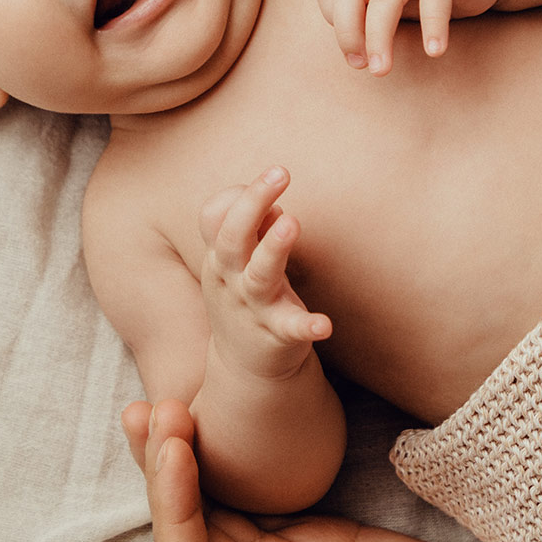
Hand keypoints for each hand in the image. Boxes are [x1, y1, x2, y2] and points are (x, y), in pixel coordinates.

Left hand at [128, 400, 541, 541]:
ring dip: (195, 458)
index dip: (173, 506)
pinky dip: (244, 459)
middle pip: (195, 530)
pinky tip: (226, 420)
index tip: (174, 443)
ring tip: (171, 399)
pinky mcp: (326, 541)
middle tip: (152, 405)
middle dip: (167, 470)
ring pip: (225, 507)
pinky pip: (269, 495)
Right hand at [198, 168, 330, 377]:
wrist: (244, 370)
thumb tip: (274, 206)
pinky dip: (307, 326)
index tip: (274, 176)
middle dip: (253, 202)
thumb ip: (254, 229)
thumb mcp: (240, 263)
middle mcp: (231, 279)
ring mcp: (254, 308)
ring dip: (272, 248)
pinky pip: (291, 329)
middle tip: (279, 172)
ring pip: (258, 275)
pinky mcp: (278, 336)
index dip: (241, 196)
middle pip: (232, 237)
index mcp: (222, 258)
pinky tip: (325, 324)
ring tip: (291, 222)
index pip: (216, 218)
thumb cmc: (247, 300)